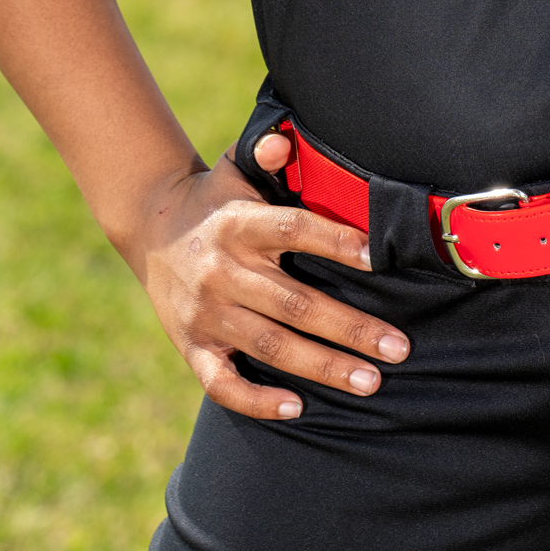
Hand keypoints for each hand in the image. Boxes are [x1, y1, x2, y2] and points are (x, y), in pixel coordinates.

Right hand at [128, 132, 409, 420]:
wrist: (151, 228)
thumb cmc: (217, 198)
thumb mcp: (236, 168)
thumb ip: (268, 154)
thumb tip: (284, 142)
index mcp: (239, 224)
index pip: (294, 230)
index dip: (336, 242)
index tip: (378, 257)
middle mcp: (222, 271)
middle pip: (295, 303)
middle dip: (350, 328)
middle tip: (398, 348)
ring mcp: (206, 314)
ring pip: (271, 346)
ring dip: (323, 366)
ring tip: (370, 380)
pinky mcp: (191, 347)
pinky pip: (222, 384)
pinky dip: (258, 400)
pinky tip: (297, 407)